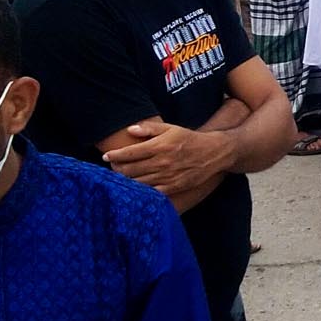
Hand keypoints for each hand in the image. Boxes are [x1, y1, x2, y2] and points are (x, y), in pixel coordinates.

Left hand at [103, 121, 233, 196]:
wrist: (214, 153)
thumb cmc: (190, 139)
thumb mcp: (171, 128)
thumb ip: (149, 128)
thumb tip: (130, 130)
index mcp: (159, 146)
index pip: (130, 153)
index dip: (114, 155)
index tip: (106, 156)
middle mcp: (162, 162)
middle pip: (130, 169)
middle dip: (116, 169)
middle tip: (111, 167)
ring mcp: (167, 176)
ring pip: (138, 182)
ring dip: (125, 181)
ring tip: (120, 178)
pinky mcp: (173, 187)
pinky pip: (151, 192)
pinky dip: (140, 191)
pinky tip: (135, 189)